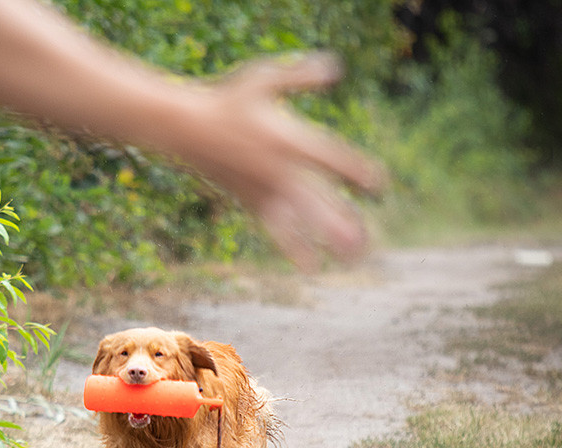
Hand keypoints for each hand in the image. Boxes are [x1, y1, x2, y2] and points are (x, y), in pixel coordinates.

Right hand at [167, 54, 385, 271]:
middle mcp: (277, 170)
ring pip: (299, 221)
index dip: (354, 173)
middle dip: (340, 221)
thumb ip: (300, 76)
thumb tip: (335, 67)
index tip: (377, 186)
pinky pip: (277, 229)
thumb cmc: (227, 100)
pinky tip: (312, 266)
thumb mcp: (262, 79)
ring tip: (351, 260)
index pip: (328, 159)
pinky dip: (294, 247)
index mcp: (285, 139)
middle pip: (315, 200)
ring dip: (324, 240)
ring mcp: (263, 190)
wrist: (184, 129)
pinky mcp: (251, 202)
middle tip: (365, 243)